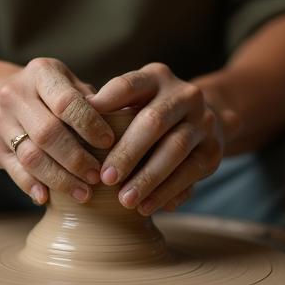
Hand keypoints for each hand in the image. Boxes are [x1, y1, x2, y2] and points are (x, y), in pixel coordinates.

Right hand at [0, 58, 114, 204]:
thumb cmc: (50, 94)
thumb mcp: (71, 84)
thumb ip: (95, 101)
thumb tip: (125, 123)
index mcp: (41, 73)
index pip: (66, 102)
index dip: (89, 125)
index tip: (109, 143)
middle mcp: (15, 94)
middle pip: (47, 133)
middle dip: (76, 159)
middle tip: (98, 176)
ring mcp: (0, 121)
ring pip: (30, 156)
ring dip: (60, 179)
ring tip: (84, 193)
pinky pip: (14, 171)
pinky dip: (32, 186)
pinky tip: (48, 198)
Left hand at [89, 63, 223, 214]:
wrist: (205, 120)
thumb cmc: (150, 114)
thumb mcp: (132, 103)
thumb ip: (107, 112)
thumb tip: (69, 131)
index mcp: (155, 77)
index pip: (127, 86)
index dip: (106, 105)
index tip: (83, 129)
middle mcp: (184, 94)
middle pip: (154, 121)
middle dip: (128, 152)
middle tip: (105, 179)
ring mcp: (203, 121)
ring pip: (175, 149)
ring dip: (148, 178)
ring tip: (125, 201)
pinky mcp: (214, 150)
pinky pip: (191, 173)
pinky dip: (167, 192)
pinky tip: (146, 207)